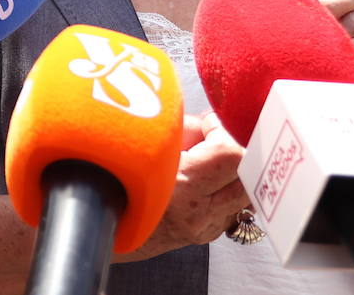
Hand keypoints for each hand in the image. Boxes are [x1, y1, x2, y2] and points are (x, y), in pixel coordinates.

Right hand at [123, 112, 247, 260]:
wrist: (104, 228)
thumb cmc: (117, 181)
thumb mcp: (144, 145)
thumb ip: (182, 129)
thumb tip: (210, 121)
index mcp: (181, 187)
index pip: (231, 153)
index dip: (223, 130)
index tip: (208, 123)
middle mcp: (198, 212)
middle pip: (249, 173)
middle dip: (237, 148)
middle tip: (215, 137)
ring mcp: (206, 226)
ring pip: (248, 192)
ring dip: (238, 170)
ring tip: (213, 158)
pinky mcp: (210, 233)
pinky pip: (235, 205)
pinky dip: (228, 187)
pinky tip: (208, 179)